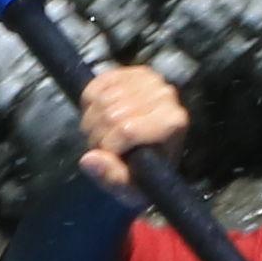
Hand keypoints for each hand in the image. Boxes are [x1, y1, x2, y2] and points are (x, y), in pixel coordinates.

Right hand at [76, 61, 189, 191]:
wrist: (148, 155)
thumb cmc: (143, 174)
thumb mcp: (130, 188)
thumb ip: (112, 178)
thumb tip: (89, 159)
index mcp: (172, 123)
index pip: (126, 129)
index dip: (108, 146)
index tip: (109, 157)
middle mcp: (165, 96)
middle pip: (111, 114)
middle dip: (97, 135)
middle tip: (102, 147)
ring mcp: (149, 80)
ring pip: (102, 98)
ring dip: (92, 121)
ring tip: (101, 134)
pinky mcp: (131, 72)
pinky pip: (97, 84)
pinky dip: (89, 102)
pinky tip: (98, 115)